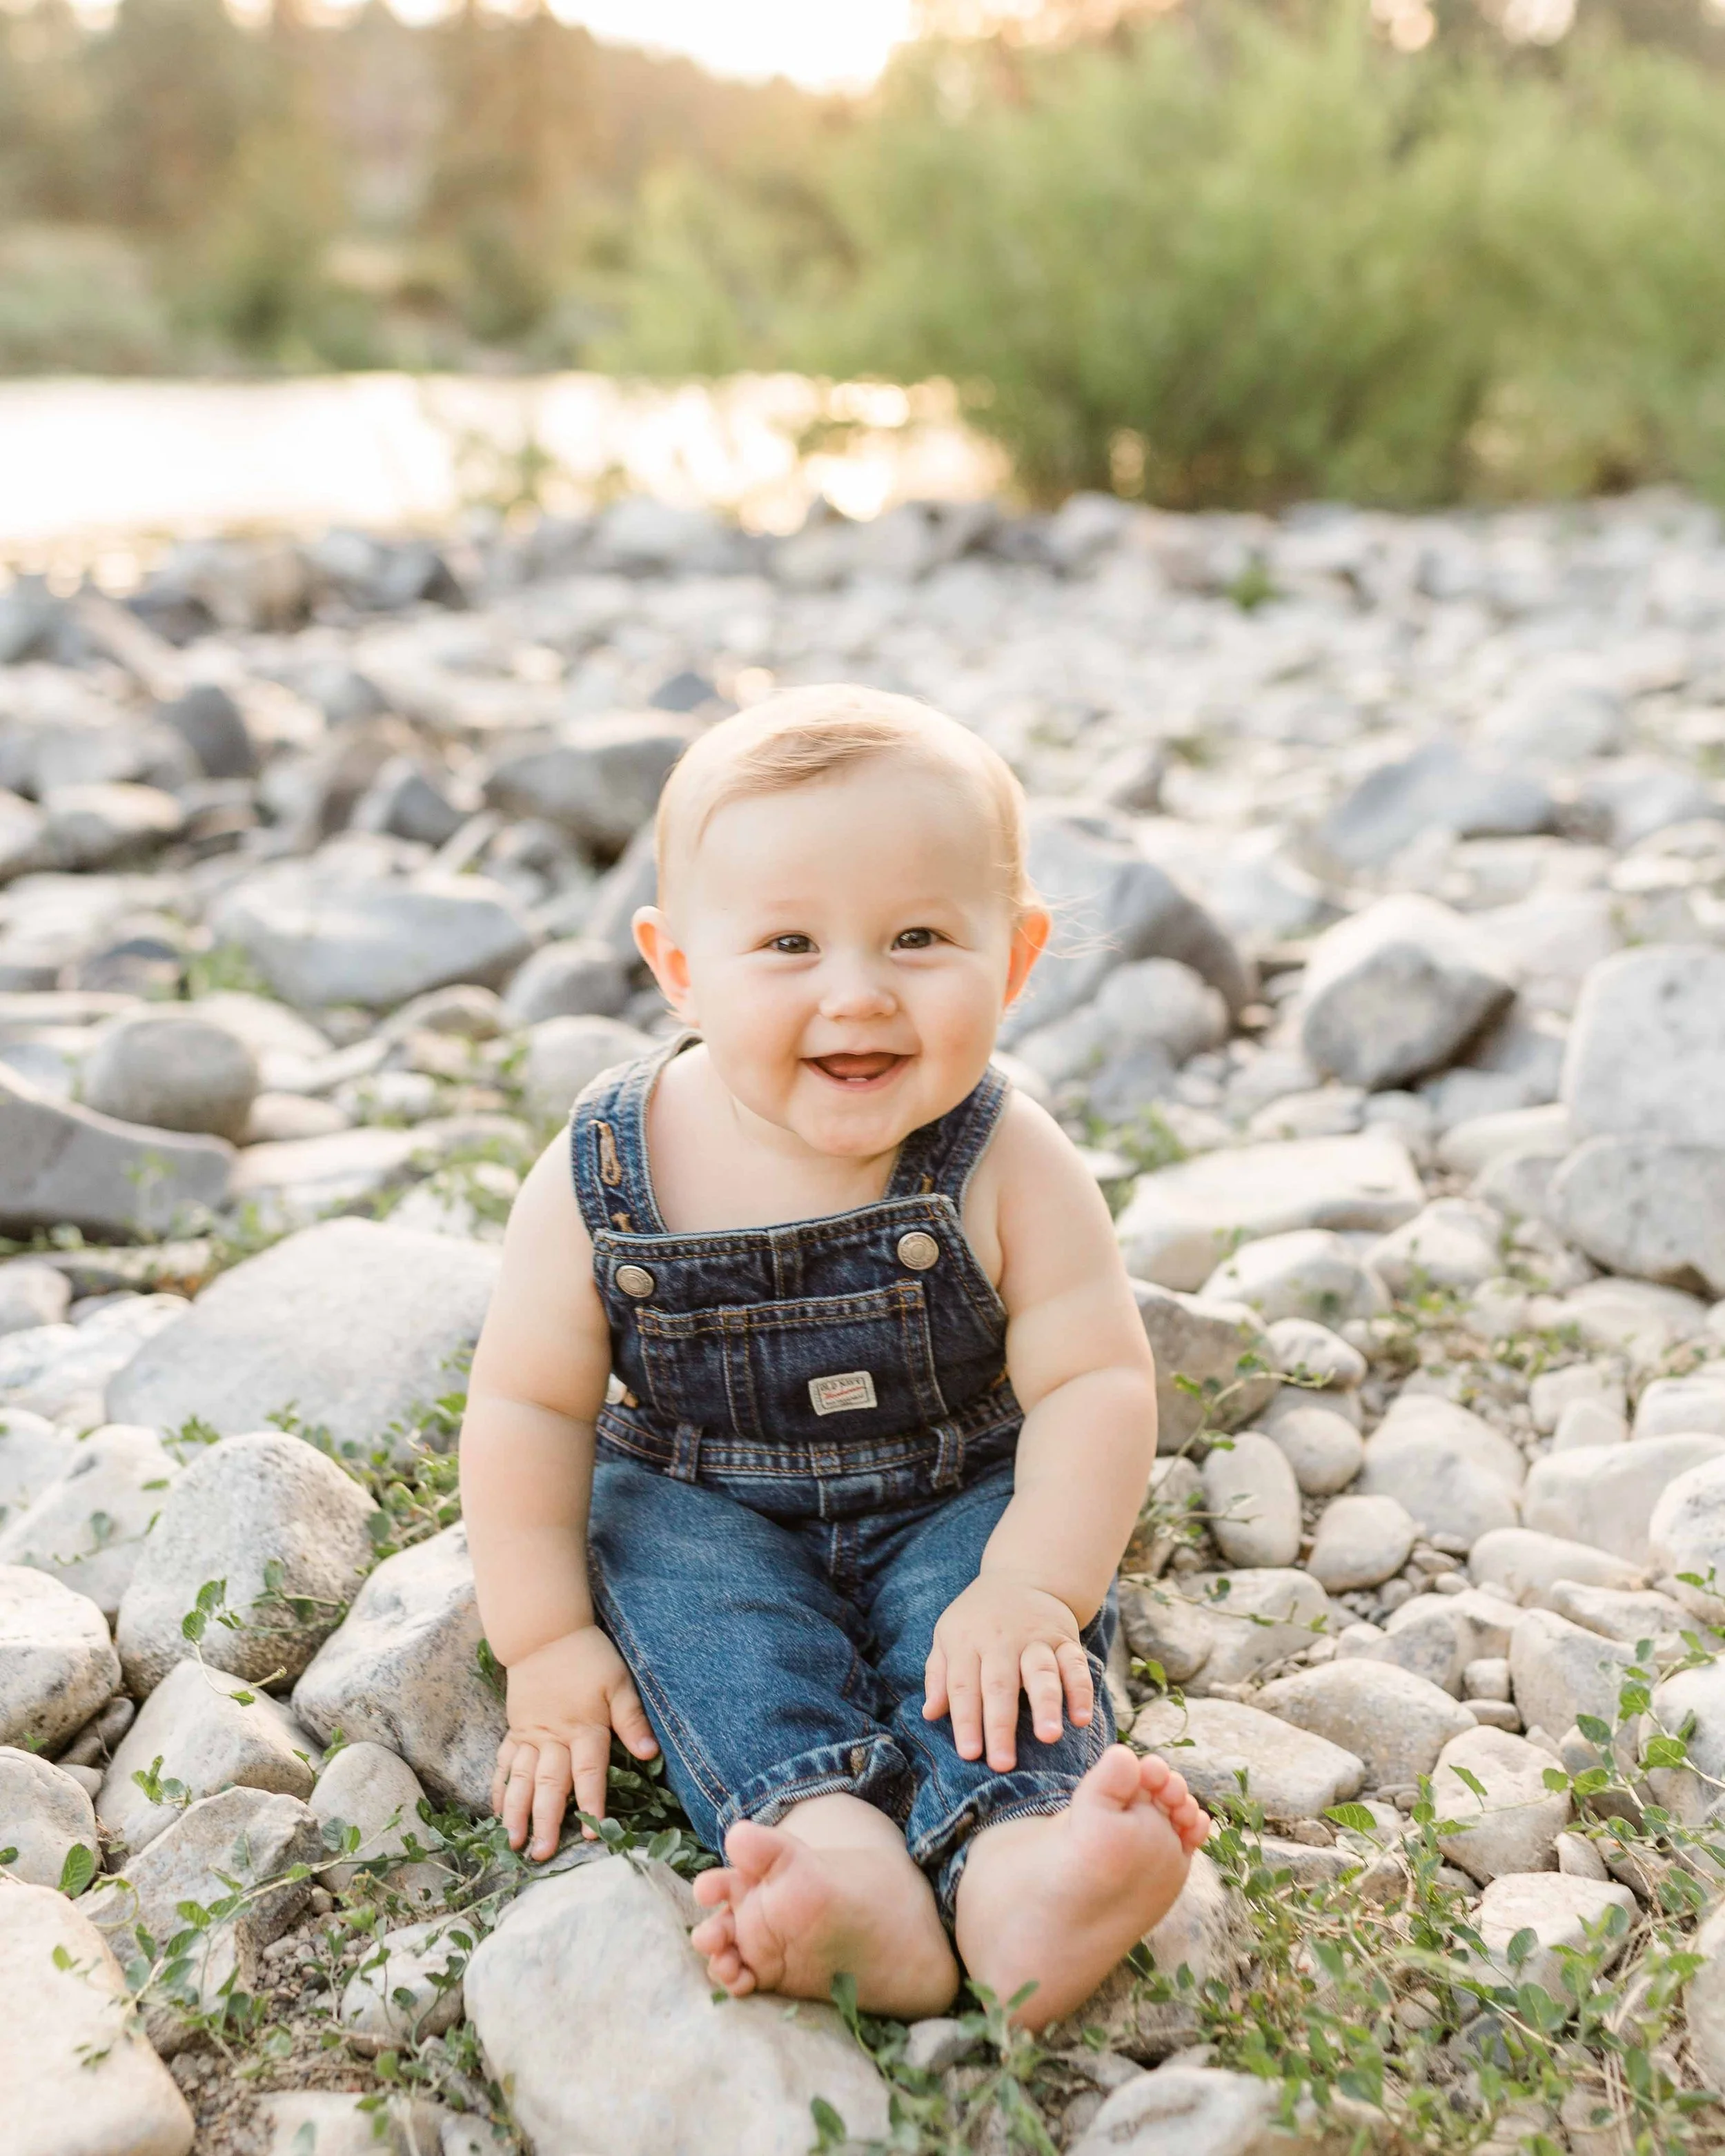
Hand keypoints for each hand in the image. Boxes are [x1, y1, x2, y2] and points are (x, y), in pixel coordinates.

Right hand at [491, 1625, 658, 1860]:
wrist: (545, 1634)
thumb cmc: (588, 1658)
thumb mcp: (618, 1682)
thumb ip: (632, 1720)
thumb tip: (650, 1754)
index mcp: (584, 1727)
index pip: (588, 1772)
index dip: (590, 1803)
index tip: (591, 1834)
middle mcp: (554, 1737)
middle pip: (550, 1784)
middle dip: (546, 1821)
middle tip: (542, 1854)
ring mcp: (530, 1735)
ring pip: (521, 1780)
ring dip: (516, 1812)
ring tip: (513, 1842)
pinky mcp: (515, 1730)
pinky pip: (505, 1763)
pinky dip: (499, 1788)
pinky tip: (496, 1811)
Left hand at [922, 1573, 1092, 1772]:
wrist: (1023, 1577)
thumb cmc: (978, 1618)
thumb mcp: (947, 1635)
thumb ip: (939, 1675)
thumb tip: (929, 1714)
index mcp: (966, 1640)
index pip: (964, 1686)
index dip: (966, 1721)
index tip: (970, 1755)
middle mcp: (1001, 1640)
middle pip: (1000, 1684)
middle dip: (1001, 1725)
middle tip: (1003, 1763)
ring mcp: (1036, 1638)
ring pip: (1041, 1672)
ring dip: (1046, 1705)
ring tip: (1048, 1738)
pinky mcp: (1065, 1638)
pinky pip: (1075, 1665)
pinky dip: (1081, 1690)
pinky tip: (1081, 1719)